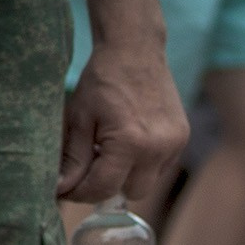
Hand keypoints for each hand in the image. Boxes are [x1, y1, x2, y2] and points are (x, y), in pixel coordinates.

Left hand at [59, 42, 187, 202]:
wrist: (135, 50)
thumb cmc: (102, 81)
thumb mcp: (79, 118)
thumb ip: (73, 158)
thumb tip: (62, 189)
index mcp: (130, 143)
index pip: (104, 188)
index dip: (81, 193)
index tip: (67, 189)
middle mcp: (157, 148)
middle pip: (130, 194)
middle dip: (109, 186)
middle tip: (91, 167)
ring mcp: (174, 144)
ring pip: (148, 183)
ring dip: (128, 175)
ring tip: (112, 150)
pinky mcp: (182, 139)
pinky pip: (161, 167)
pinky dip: (144, 163)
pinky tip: (131, 141)